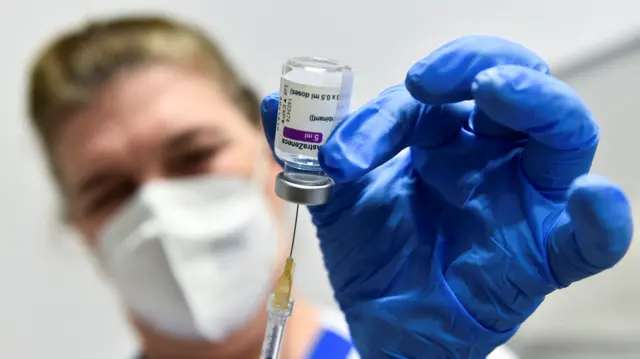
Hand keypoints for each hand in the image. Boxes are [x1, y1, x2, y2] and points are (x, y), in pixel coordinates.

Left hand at [261, 35, 633, 357]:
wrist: (385, 326)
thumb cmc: (375, 258)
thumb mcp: (337, 200)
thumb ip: (310, 153)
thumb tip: (274, 101)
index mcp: (446, 140)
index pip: (433, 99)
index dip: (389, 114)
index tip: (345, 152)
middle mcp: (491, 159)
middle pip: (513, 88)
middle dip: (475, 66)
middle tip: (430, 80)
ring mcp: (522, 202)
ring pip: (561, 135)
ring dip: (536, 104)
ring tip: (497, 91)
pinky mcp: (542, 256)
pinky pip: (590, 239)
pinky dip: (600, 219)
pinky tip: (589, 200)